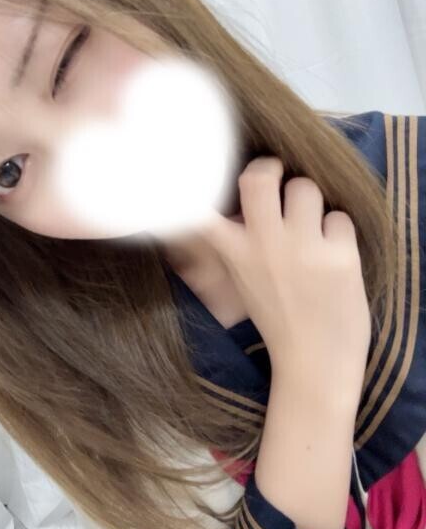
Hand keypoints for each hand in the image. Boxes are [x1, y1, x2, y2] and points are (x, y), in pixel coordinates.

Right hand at [198, 156, 371, 402]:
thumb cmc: (278, 318)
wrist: (315, 361)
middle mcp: (265, 245)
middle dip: (270, 167)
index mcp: (235, 253)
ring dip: (311, 203)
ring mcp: (303, 248)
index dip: (191, 185)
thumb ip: (237, 241)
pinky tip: (334, 256)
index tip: (188, 173)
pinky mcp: (340, 256)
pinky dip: (339, 233)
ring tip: (312, 227)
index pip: (200, 211)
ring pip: (306, 187)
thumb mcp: (243, 279)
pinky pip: (340, 217)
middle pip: (259, 176)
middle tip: (277, 173)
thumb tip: (235, 203)